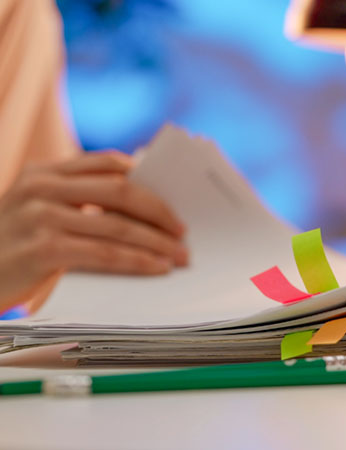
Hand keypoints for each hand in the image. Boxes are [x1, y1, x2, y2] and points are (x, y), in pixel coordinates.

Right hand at [0, 152, 187, 310]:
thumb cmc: (11, 246)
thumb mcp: (37, 211)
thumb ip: (77, 200)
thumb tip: (139, 206)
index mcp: (43, 172)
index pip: (107, 162)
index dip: (146, 176)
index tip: (173, 195)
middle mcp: (41, 187)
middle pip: (120, 190)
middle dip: (160, 211)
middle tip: (185, 230)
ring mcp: (40, 216)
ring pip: (117, 224)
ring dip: (156, 241)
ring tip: (180, 255)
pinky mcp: (42, 249)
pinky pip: (104, 253)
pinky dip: (137, 261)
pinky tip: (157, 268)